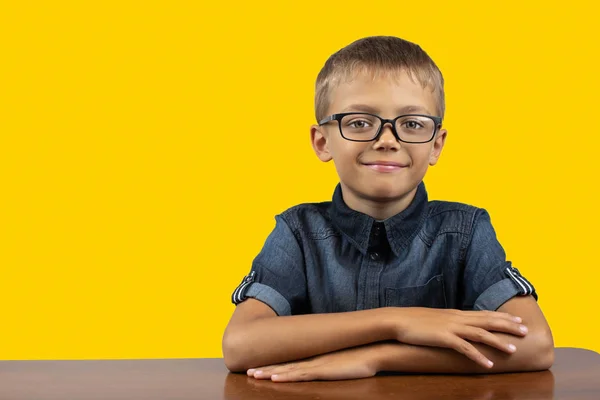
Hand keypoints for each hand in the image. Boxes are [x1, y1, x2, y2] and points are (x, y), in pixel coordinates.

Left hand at [246, 345, 377, 381]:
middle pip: (284, 365)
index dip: (273, 365)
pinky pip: (300, 375)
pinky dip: (285, 376)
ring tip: (253, 375)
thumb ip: (331, 363)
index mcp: (315, 357)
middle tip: (247, 371)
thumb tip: (325, 367)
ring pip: (287, 369)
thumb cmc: (361, 357)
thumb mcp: (341, 361)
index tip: (258, 367)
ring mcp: (316, 364)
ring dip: (269, 373)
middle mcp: (312, 359)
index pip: (290, 362)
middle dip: (265, 368)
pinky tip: (274, 378)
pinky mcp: (323, 370)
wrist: (374, 350)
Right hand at [392, 308, 527, 367]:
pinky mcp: (443, 338)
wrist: (397, 320)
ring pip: (480, 333)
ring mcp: (451, 327)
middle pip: (487, 321)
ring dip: (498, 341)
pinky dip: (478, 355)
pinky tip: (488, 364)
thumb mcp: (436, 319)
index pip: (484, 313)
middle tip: (526, 331)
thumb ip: (449, 323)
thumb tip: (459, 328)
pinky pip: (464, 348)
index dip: (502, 317)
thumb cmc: (414, 321)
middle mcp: (457, 318)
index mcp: (456, 313)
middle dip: (508, 326)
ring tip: (513, 350)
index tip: (518, 320)